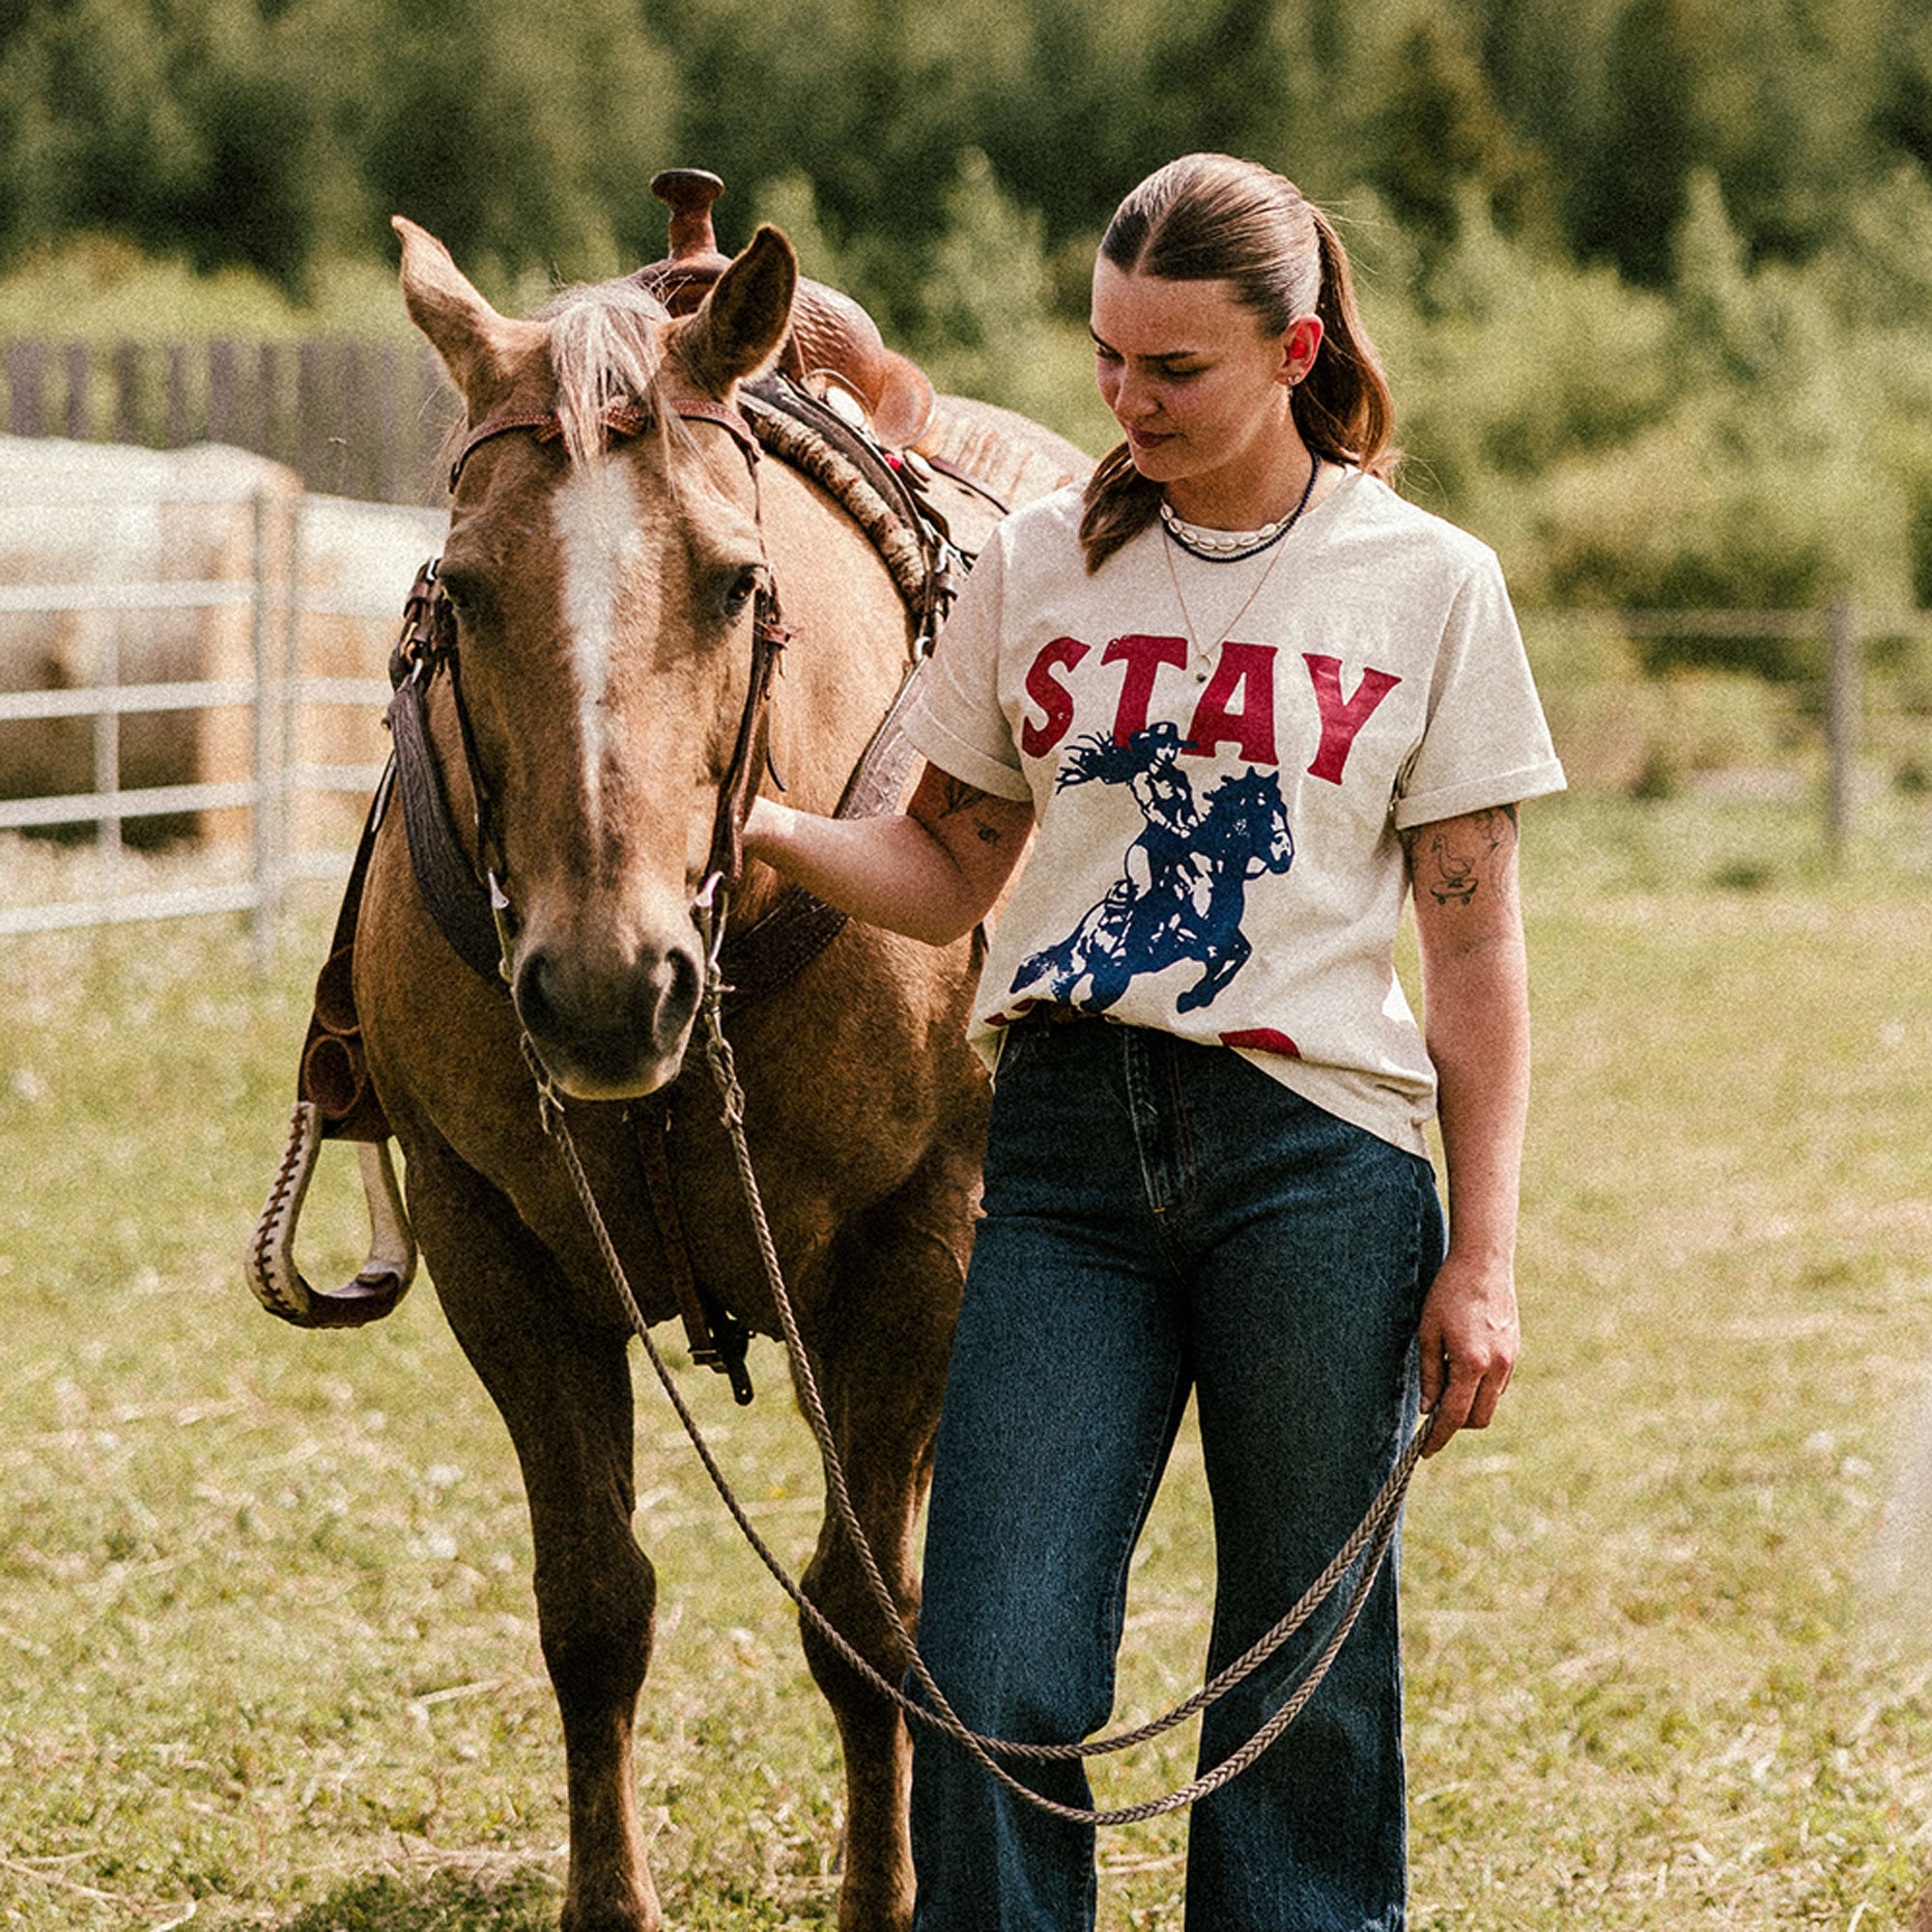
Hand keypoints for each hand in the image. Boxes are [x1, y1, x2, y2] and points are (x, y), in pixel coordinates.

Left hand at [1416, 1249, 1518, 1456]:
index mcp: (1471, 1363)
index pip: (1455, 1416)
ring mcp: (1510, 1360)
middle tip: (1433, 1414)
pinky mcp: (1515, 1352)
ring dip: (1470, 1405)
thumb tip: (1427, 1408)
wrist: (1484, 1264)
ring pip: (1491, 1403)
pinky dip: (1481, 1388)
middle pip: (1479, 1418)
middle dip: (1456, 1424)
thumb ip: (1428, 1373)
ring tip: (1446, 1383)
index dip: (1439, 1436)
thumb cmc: (1448, 1294)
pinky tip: (1464, 1367)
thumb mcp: (1427, 1332)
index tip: (1426, 1450)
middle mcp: (1496, 1367)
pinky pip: (1499, 1385)